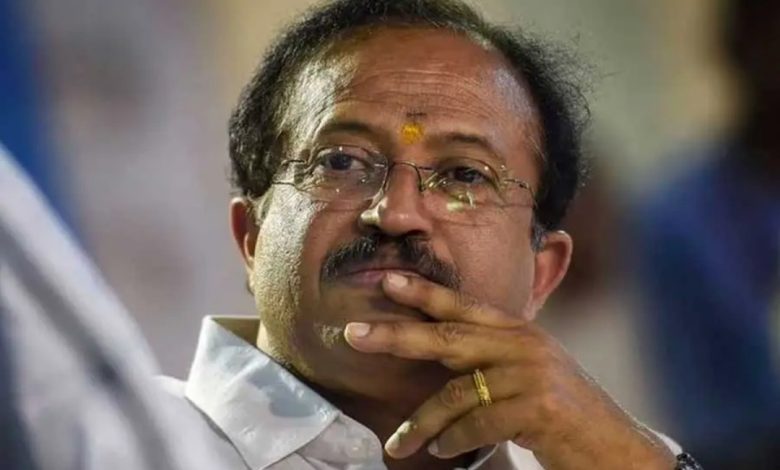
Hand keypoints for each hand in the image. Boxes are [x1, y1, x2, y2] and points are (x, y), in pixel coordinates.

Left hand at [344, 273, 674, 469]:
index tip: (386, 280)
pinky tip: (441, 451)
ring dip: (421, 424)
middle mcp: (524, 344)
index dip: (422, 292)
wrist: (614, 448)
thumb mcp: (527, 372)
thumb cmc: (562, 412)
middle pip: (448, 336)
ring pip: (456, 393)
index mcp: (518, 331)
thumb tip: (434, 349)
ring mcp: (532, 373)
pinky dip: (452, 440)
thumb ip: (489, 357)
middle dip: (396, 335)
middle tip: (353, 335)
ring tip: (398, 444)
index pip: (463, 306)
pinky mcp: (539, 407)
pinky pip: (477, 423)